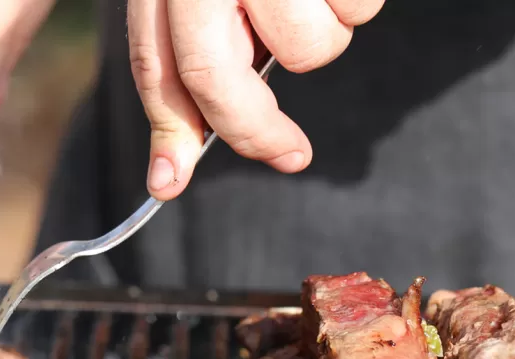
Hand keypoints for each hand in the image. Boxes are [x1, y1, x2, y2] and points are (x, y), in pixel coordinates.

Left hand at [128, 0, 382, 199]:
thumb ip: (197, 42)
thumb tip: (189, 145)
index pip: (157, 62)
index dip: (166, 129)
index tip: (167, 184)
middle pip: (216, 75)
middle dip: (254, 130)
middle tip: (289, 155)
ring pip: (304, 48)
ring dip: (322, 37)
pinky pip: (357, 8)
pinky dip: (357, 0)